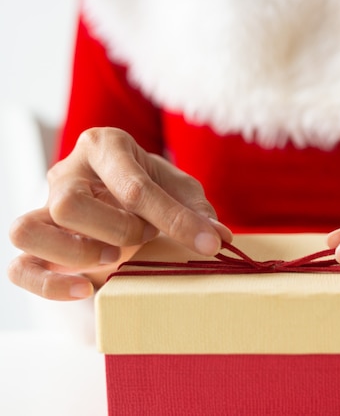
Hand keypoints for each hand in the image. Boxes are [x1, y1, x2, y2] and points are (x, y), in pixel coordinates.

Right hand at [8, 127, 231, 299]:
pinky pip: (19, 267)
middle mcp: (67, 173)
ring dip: (76, 252)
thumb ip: (197, 210)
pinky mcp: (38, 245)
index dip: (175, 219)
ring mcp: (44, 208)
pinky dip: (49, 285)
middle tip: (145, 236)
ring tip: (113, 258)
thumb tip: (219, 237)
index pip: (132, 185)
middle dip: (117, 230)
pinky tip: (86, 291)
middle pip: (68, 203)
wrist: (128, 198)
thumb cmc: (155, 189)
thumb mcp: (182, 190)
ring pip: (27, 231)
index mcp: (105, 147)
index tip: (210, 243)